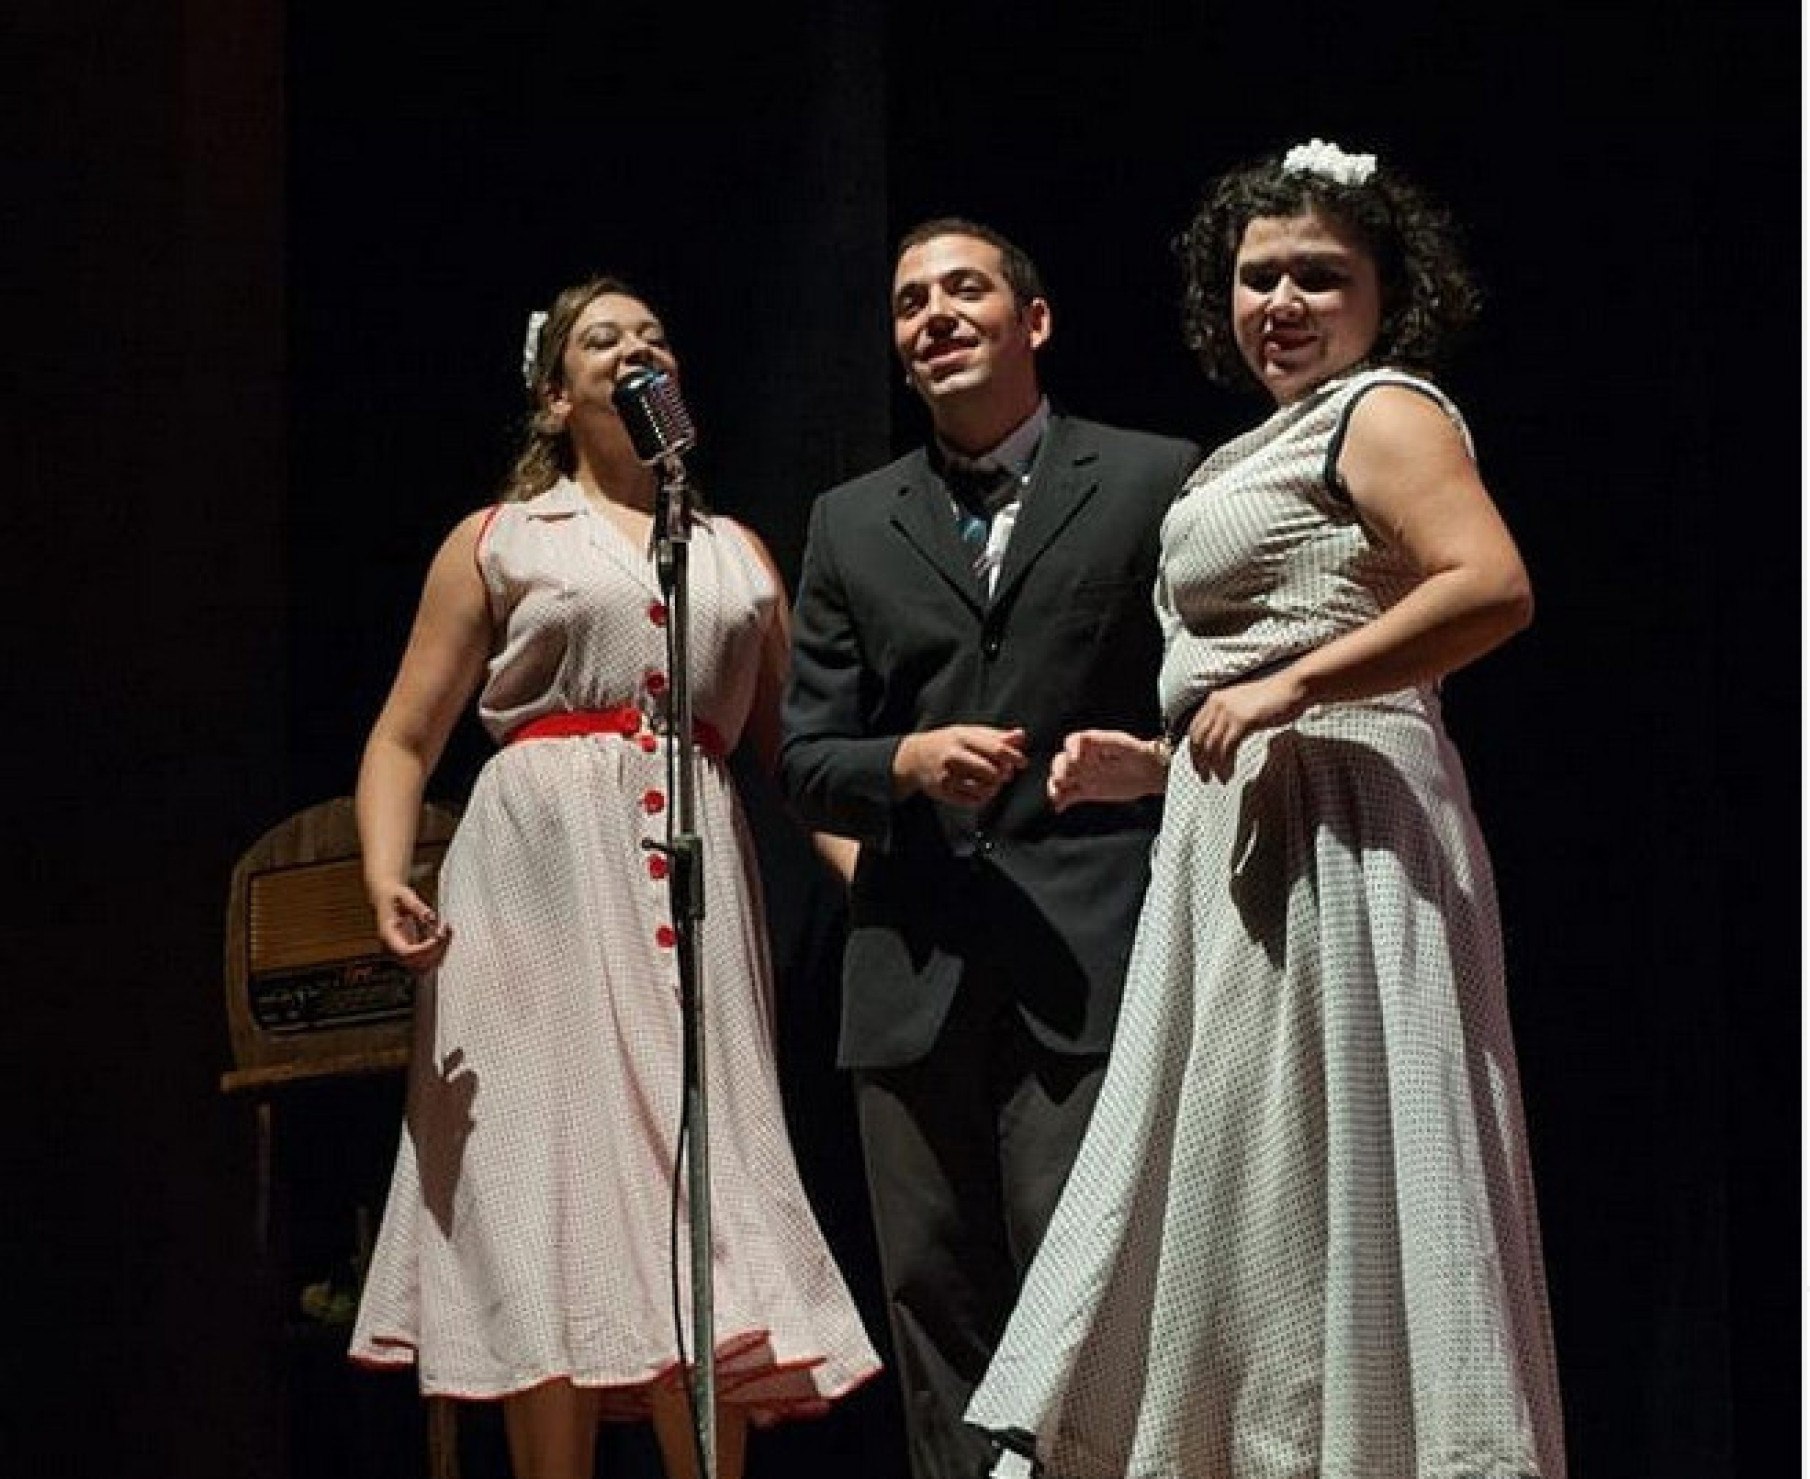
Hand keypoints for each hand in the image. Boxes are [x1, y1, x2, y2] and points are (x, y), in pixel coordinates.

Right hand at [371, 882, 451, 971]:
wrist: (386, 898)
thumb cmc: (394, 895)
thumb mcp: (403, 895)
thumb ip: (416, 905)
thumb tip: (430, 917)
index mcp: (388, 936)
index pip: (406, 953)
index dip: (425, 949)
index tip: (439, 936)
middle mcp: (394, 949)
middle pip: (417, 963)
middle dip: (436, 950)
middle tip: (445, 930)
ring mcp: (403, 952)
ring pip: (425, 965)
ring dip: (441, 952)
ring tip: (447, 930)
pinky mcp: (412, 951)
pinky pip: (428, 959)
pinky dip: (440, 950)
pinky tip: (446, 933)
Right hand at [894, 725, 1028, 807]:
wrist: (916, 757)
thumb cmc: (949, 742)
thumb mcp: (970, 732)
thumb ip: (997, 735)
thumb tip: (1021, 736)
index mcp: (963, 738)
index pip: (996, 749)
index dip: (1014, 757)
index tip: (1022, 763)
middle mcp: (953, 756)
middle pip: (992, 772)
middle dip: (1003, 774)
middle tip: (1005, 773)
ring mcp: (947, 776)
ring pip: (984, 789)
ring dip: (994, 787)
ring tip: (992, 780)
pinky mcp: (944, 793)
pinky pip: (974, 802)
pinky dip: (983, 797)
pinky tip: (981, 789)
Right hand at [1047, 729, 1168, 810]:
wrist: (1148, 773)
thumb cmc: (1137, 753)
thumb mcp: (1122, 744)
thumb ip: (1104, 742)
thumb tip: (1085, 743)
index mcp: (1090, 744)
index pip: (1073, 742)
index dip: (1070, 749)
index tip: (1076, 758)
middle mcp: (1083, 759)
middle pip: (1062, 761)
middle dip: (1060, 769)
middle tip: (1063, 779)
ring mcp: (1083, 775)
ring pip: (1061, 780)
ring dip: (1055, 786)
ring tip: (1056, 794)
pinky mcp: (1086, 791)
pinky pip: (1069, 796)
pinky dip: (1061, 801)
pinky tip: (1059, 807)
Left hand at [1186, 670, 1307, 782]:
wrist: (1292, 688)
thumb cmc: (1273, 698)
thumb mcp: (1242, 705)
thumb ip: (1228, 717)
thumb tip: (1219, 739)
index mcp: (1214, 699)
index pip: (1194, 728)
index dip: (1193, 749)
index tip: (1198, 764)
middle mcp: (1217, 704)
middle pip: (1199, 738)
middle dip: (1199, 760)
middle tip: (1204, 777)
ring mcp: (1229, 712)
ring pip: (1211, 745)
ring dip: (1212, 765)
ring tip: (1219, 778)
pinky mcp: (1242, 721)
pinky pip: (1226, 747)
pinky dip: (1225, 763)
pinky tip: (1229, 773)